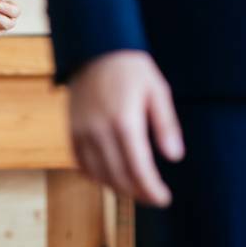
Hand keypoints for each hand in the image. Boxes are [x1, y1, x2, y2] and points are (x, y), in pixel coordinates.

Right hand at [69, 50, 183, 206]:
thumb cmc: (130, 68)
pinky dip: (97, 176)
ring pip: (99, 175)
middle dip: (138, 194)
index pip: (139, 170)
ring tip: (136, 190)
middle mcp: (99, 131)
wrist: (94, 47)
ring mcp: (82, 131)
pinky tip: (111, 177)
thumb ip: (165, 125)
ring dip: (118, 188)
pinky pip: (82, 164)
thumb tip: (174, 157)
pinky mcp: (71, 130)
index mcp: (124, 122)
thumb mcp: (157, 90)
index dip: (152, 190)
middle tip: (154, 198)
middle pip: (119, 178)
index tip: (164, 199)